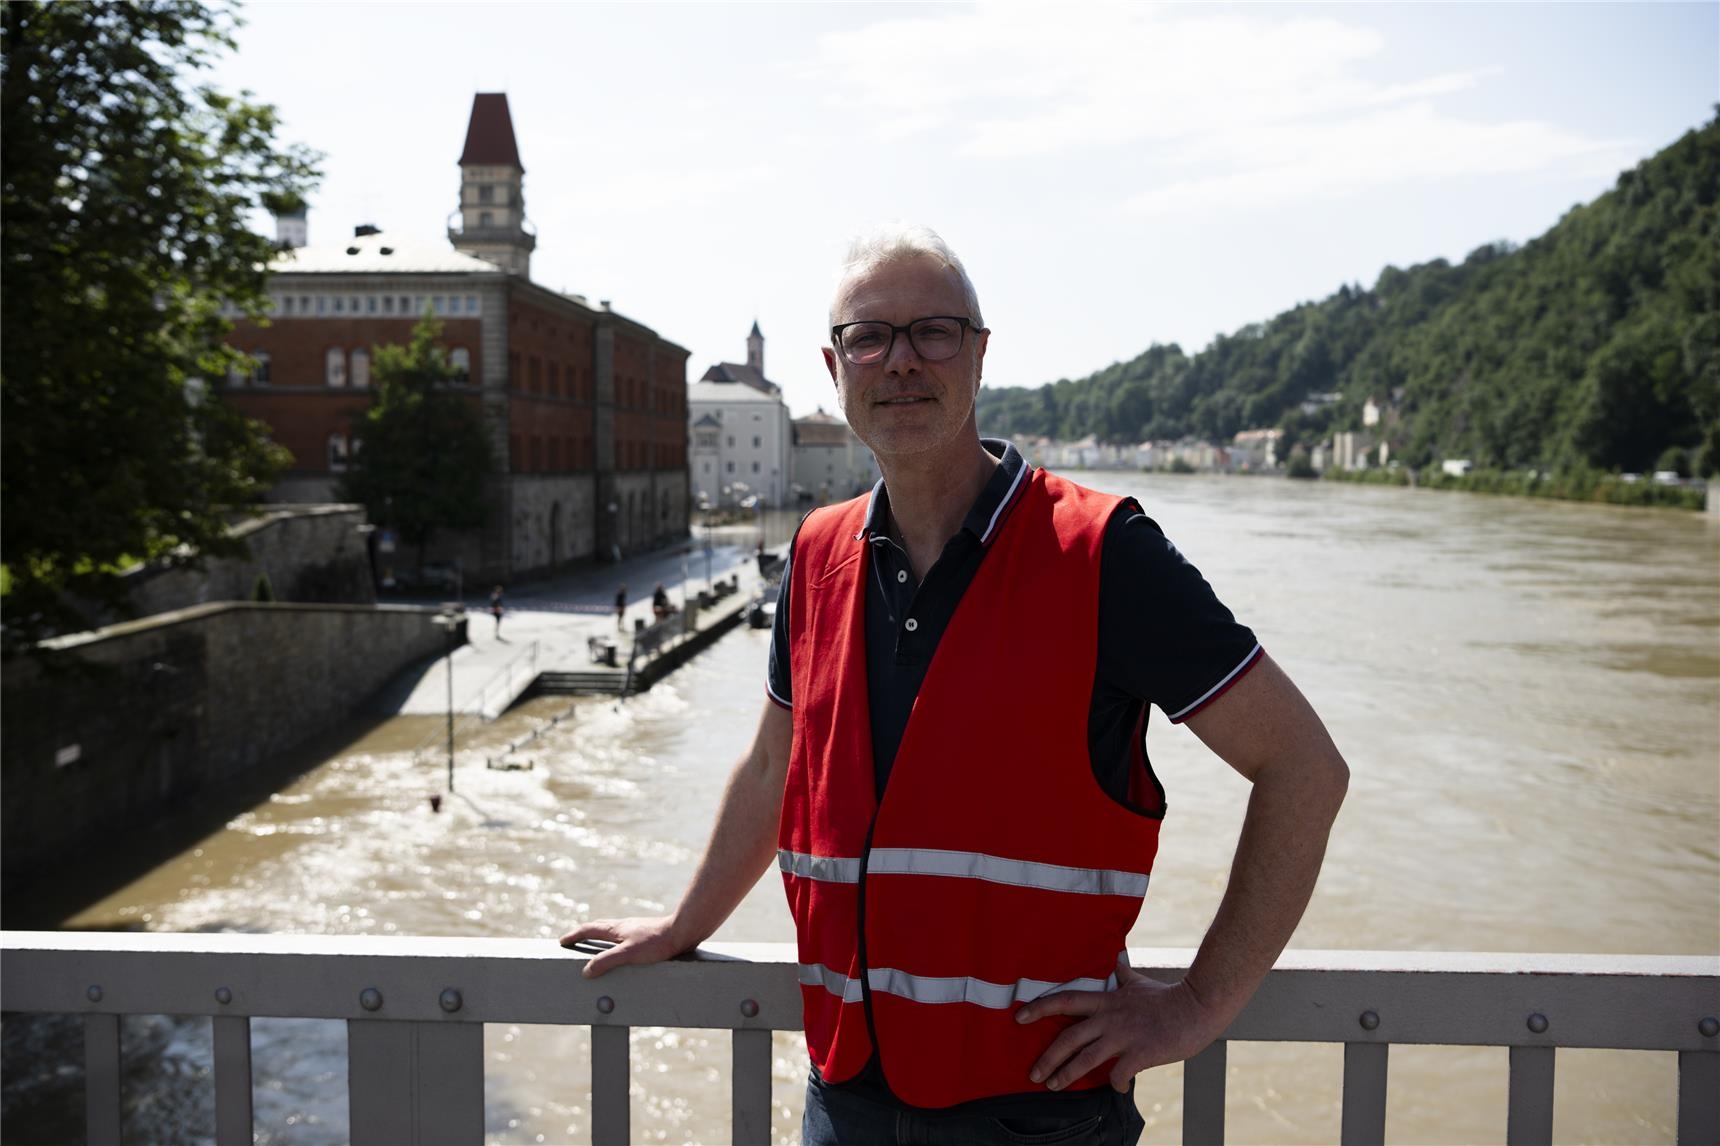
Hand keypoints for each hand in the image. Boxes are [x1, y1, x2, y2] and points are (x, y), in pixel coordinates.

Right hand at [559, 916, 688, 978]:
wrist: (684, 931)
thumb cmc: (657, 942)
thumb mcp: (628, 954)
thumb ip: (606, 961)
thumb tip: (586, 971)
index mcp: (616, 929)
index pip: (589, 929)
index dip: (574, 936)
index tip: (562, 941)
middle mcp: (624, 926)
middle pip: (599, 926)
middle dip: (584, 933)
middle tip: (575, 941)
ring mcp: (636, 929)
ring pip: (612, 931)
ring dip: (600, 936)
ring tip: (596, 946)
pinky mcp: (647, 935)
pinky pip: (624, 937)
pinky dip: (615, 941)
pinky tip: (624, 950)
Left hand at [1015, 955, 1228, 1091]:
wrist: (1197, 1007)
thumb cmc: (1168, 997)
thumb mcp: (1138, 982)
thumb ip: (1121, 974)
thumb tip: (1114, 960)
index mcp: (1107, 1000)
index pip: (1066, 1000)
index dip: (1040, 1007)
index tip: (1020, 1016)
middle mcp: (1110, 1018)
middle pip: (1069, 1037)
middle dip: (1048, 1057)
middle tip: (1033, 1073)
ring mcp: (1124, 1036)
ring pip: (1086, 1058)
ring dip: (1066, 1074)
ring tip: (1053, 1086)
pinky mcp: (1141, 1053)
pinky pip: (1119, 1074)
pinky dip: (1114, 1083)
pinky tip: (1115, 1087)